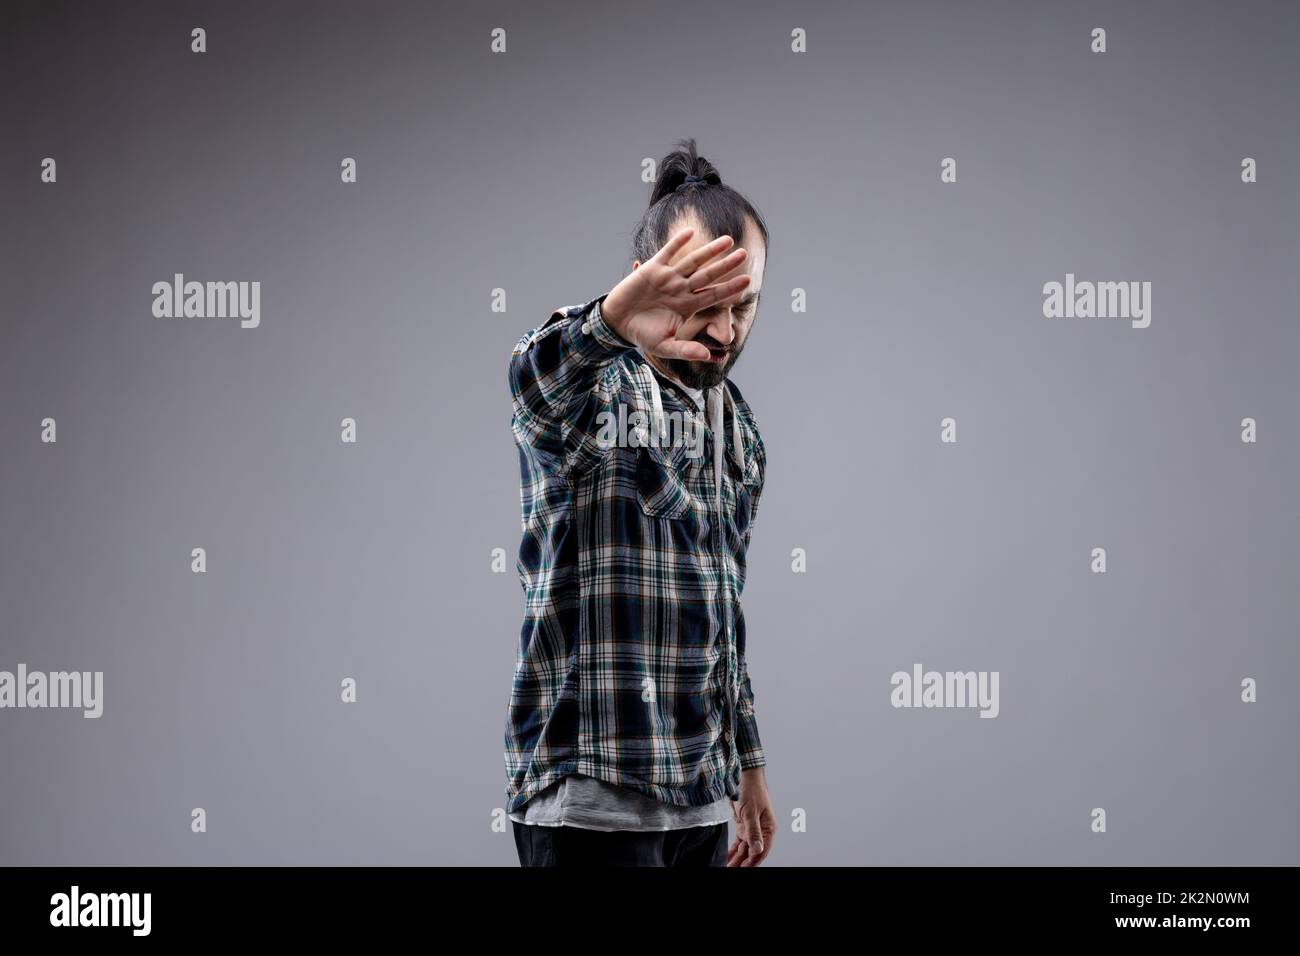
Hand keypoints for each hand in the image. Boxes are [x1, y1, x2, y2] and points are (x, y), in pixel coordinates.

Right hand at [601, 226, 750, 361]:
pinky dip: (677, 243)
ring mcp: (668, 278)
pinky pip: (667, 253)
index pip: (714, 295)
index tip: (747, 281)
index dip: (730, 288)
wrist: (618, 323)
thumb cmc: (643, 334)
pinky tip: (689, 233)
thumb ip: (685, 351)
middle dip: (726, 265)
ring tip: (728, 239)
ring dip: (709, 250)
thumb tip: (707, 356)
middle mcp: (682, 289)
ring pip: (693, 261)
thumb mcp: (665, 346)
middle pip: (709, 275)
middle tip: (744, 254)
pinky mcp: (652, 269)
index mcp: (688, 306)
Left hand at [728, 766, 774, 866]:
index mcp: (768, 828)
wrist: (744, 776)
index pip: (761, 851)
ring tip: (729, 867)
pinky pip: (739, 842)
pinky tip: (728, 858)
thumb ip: (753, 832)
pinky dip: (734, 850)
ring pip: (745, 849)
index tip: (743, 870)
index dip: (753, 862)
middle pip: (753, 852)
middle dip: (744, 863)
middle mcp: (762, 831)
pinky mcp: (743, 825)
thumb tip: (757, 849)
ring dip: (738, 859)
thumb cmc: (752, 790)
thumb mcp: (751, 812)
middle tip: (733, 870)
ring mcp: (752, 828)